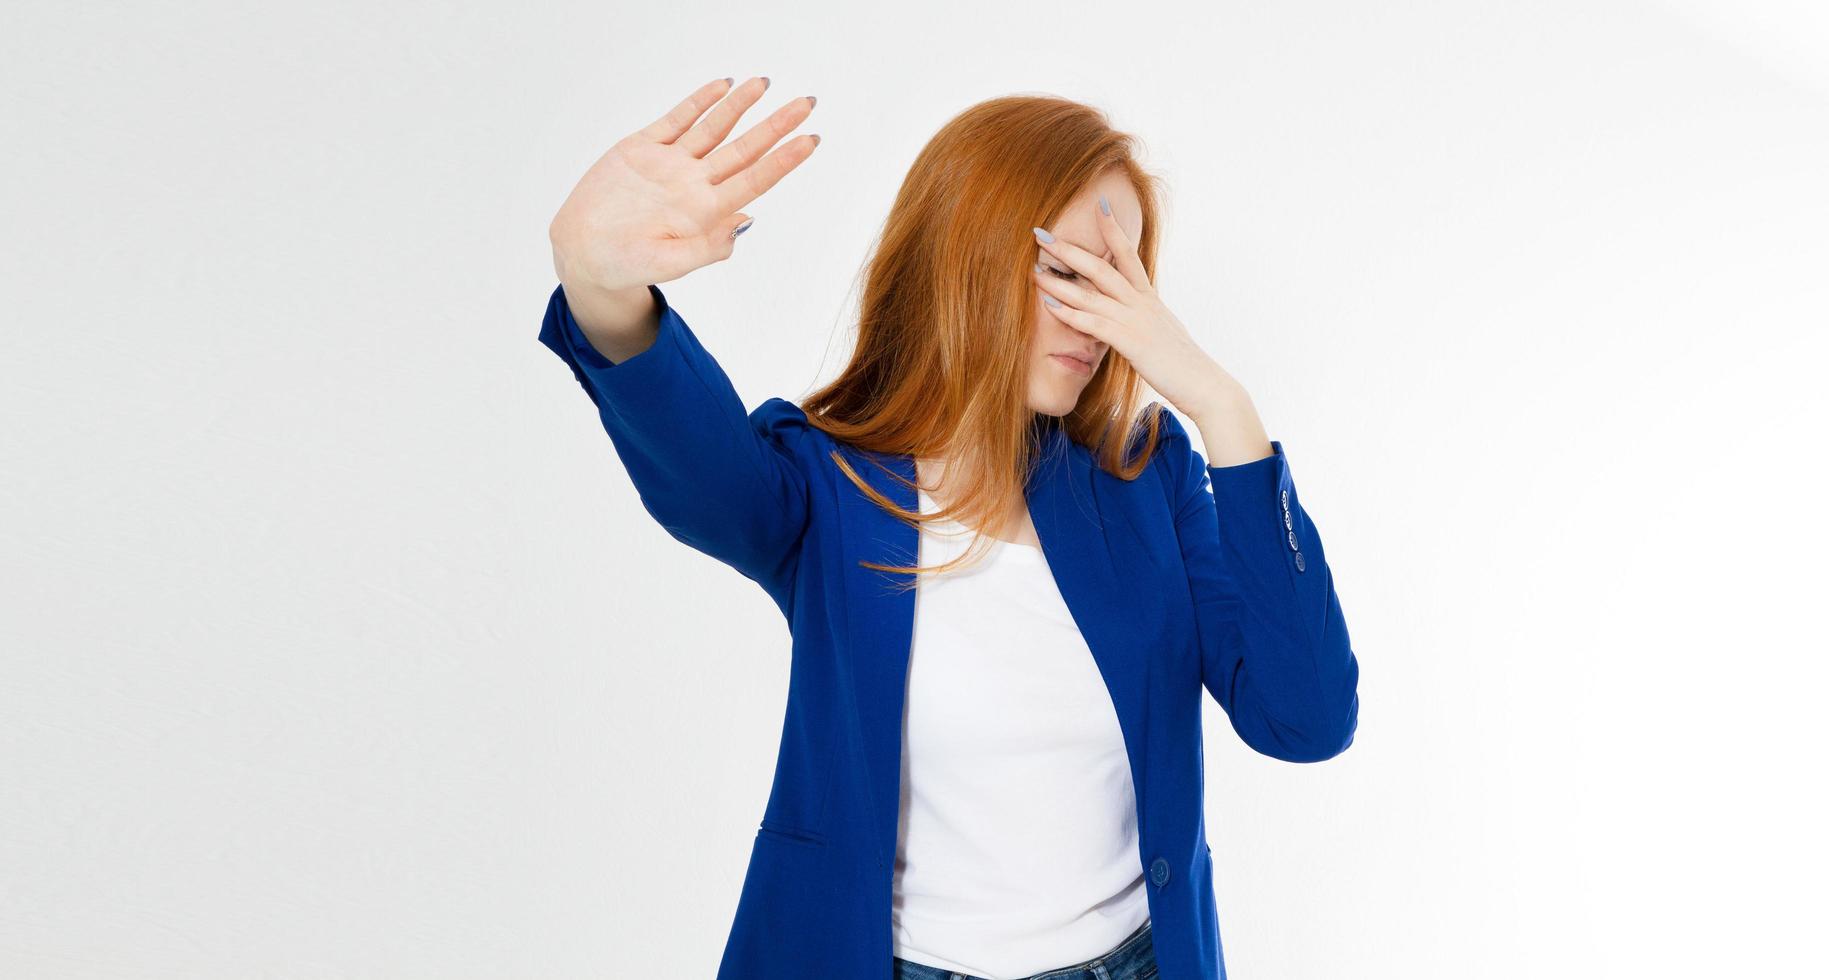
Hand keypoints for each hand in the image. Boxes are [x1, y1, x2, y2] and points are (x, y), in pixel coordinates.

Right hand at [548, 77, 819, 291]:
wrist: (582, 253)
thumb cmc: (625, 265)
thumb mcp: (669, 264)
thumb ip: (708, 247)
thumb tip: (746, 219)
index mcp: (705, 212)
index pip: (755, 179)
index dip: (784, 160)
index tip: (811, 141)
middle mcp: (694, 184)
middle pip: (744, 149)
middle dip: (776, 126)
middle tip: (807, 103)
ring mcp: (670, 164)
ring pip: (713, 128)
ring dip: (740, 106)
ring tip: (765, 83)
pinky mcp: (642, 149)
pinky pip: (677, 120)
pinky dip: (699, 102)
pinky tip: (722, 86)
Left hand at [1029, 202, 1241, 422]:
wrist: (1205, 384)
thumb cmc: (1182, 363)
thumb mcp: (1162, 330)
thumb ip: (1144, 316)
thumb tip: (1136, 311)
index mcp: (1148, 298)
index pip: (1129, 255)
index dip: (1113, 229)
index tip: (1098, 205)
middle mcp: (1141, 303)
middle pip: (1102, 267)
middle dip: (1070, 249)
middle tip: (1041, 233)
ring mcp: (1136, 321)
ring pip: (1092, 294)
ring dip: (1060, 281)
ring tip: (1034, 269)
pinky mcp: (1131, 343)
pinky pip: (1095, 325)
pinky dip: (1071, 314)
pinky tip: (1049, 306)